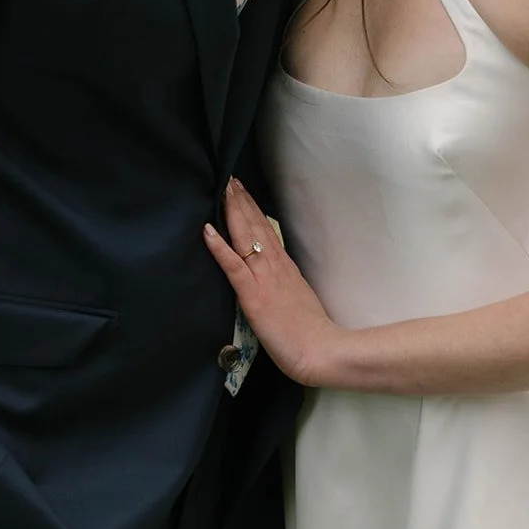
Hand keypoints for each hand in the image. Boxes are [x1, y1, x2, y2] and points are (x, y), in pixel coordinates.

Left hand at [203, 179, 342, 386]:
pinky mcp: (253, 295)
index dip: (253, 209)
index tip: (242, 191)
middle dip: (241, 201)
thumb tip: (274, 276)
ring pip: (245, 237)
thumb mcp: (297, 298)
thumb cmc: (309, 331)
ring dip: (232, 212)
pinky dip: (219, 247)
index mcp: (285, 267)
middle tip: (230, 179)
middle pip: (256, 226)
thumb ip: (284, 283)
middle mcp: (275, 265)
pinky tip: (207, 230)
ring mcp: (264, 278)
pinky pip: (233, 266)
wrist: (320, 349)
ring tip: (223, 190)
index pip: (266, 231)